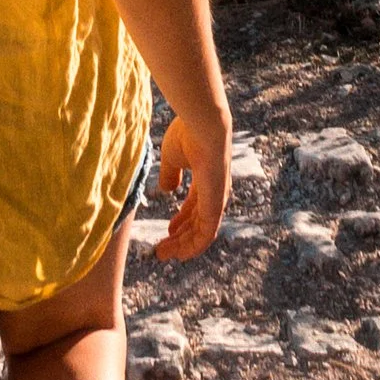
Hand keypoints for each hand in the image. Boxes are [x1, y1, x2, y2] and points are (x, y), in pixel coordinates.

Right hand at [152, 105, 230, 262]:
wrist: (204, 125)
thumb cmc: (188, 134)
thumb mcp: (172, 157)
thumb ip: (170, 175)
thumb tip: (166, 189)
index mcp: (205, 180)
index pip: (195, 206)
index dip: (182, 220)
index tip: (168, 231)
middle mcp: (214, 192)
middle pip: (197, 222)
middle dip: (180, 237)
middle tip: (163, 249)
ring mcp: (216, 200)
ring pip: (201, 233)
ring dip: (182, 246)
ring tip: (164, 253)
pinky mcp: (215, 205)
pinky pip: (206, 234)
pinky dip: (193, 246)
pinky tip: (180, 254)